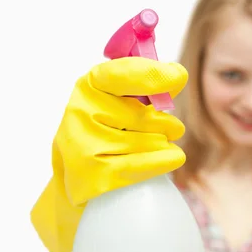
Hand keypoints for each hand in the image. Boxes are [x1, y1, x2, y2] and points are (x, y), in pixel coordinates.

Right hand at [30, 57, 188, 251]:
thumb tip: (176, 75)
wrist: (73, 176)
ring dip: (164, 144)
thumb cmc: (103, 132)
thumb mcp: (112, 101)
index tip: (178, 76)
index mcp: (88, 86)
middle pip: (148, 117)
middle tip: (168, 129)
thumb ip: (140, 85)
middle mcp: (82, 112)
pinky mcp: (93, 176)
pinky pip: (148, 163)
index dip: (154, 75)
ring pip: (153, 141)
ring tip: (155, 146)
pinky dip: (167, 160)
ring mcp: (85, 145)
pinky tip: (170, 158)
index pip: (122, 74)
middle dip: (166, 124)